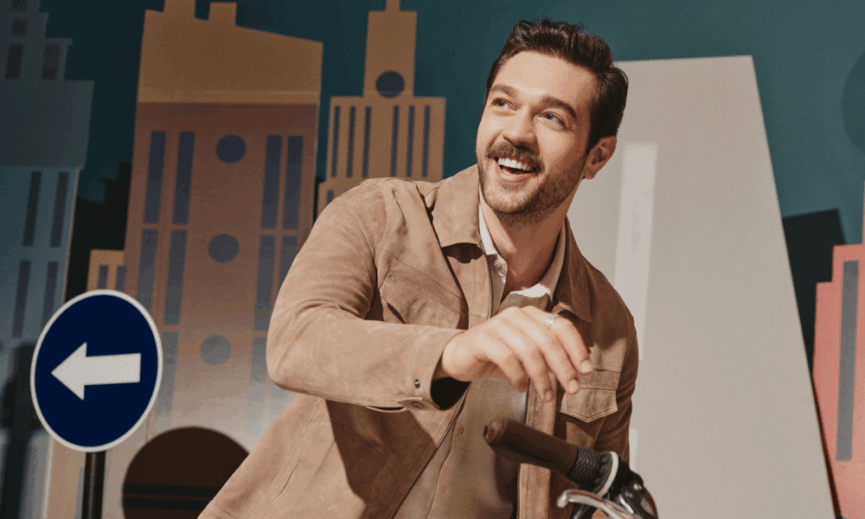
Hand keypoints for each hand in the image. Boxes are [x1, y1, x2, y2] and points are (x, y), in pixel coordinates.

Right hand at [438, 307, 592, 401]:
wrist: (461, 356)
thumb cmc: (498, 356)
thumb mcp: (529, 356)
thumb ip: (550, 358)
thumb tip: (579, 371)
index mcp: (532, 315)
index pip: (562, 326)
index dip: (577, 348)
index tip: (586, 370)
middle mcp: (517, 315)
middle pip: (549, 340)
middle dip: (564, 368)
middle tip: (572, 389)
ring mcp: (498, 325)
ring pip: (529, 350)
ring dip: (542, 378)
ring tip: (546, 396)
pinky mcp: (482, 338)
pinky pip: (507, 358)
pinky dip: (518, 376)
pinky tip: (520, 388)